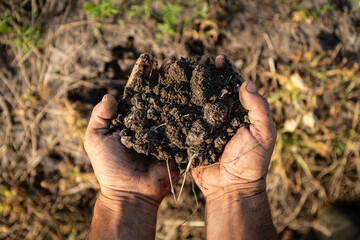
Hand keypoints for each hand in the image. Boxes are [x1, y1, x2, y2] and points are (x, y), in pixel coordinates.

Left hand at [84, 53, 178, 205]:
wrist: (130, 192)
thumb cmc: (109, 167)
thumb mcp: (95, 139)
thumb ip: (99, 117)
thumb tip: (109, 96)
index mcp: (130, 117)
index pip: (136, 90)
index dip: (142, 74)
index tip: (147, 58)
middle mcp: (148, 120)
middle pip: (158, 93)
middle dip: (165, 75)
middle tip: (173, 60)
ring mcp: (165, 130)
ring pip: (174, 105)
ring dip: (181, 87)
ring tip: (190, 70)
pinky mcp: (177, 142)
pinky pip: (185, 125)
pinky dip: (193, 110)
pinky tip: (201, 94)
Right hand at [191, 55, 276, 199]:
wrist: (230, 188)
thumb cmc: (251, 162)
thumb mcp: (264, 134)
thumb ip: (259, 109)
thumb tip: (246, 83)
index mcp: (240, 114)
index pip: (233, 87)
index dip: (227, 71)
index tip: (219, 59)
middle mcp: (221, 117)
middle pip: (213, 89)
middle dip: (206, 73)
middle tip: (198, 60)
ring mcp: (205, 126)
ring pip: (196, 100)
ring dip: (190, 84)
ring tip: (182, 70)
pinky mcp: (191, 136)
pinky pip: (184, 118)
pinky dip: (177, 105)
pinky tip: (170, 91)